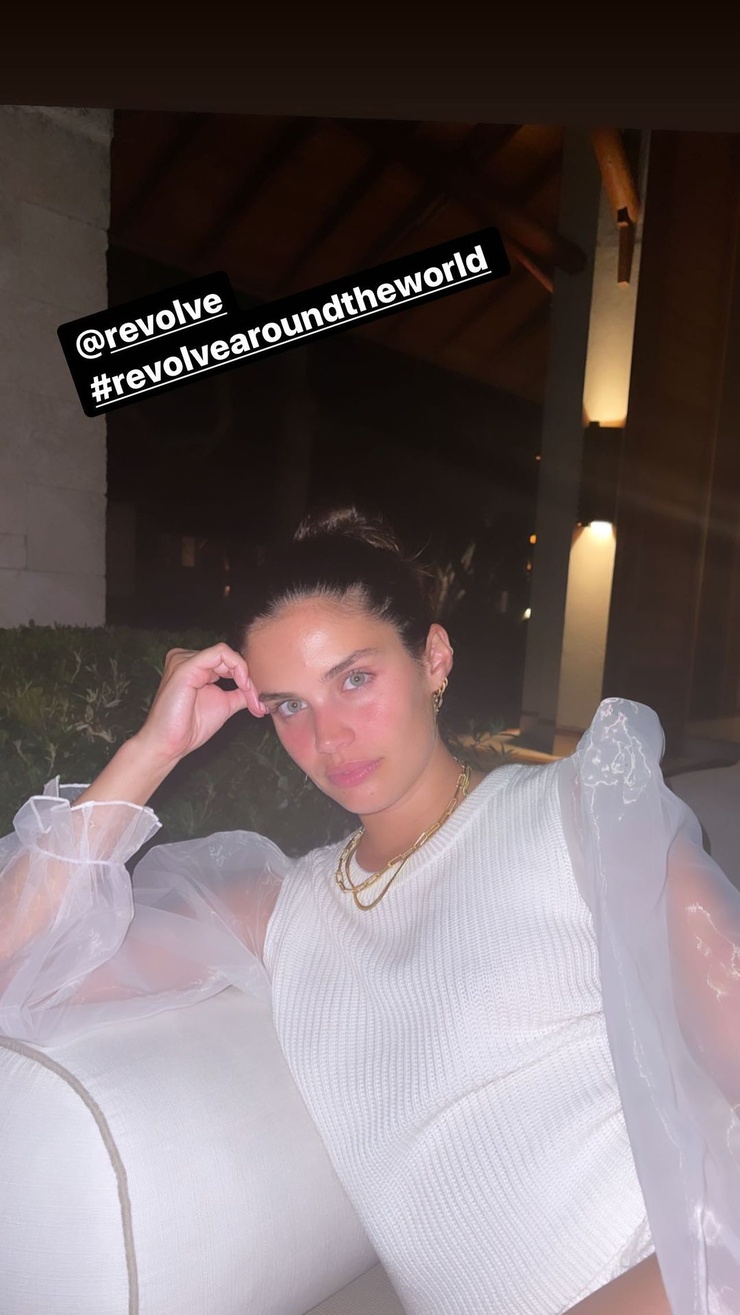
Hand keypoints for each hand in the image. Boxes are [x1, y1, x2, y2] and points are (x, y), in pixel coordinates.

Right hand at [134, 643, 269, 766]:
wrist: (168, 745)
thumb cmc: (190, 728)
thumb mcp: (224, 705)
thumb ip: (239, 693)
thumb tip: (259, 690)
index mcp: (193, 666)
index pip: (228, 662)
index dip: (248, 679)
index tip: (258, 703)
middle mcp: (186, 658)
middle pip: (229, 658)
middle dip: (249, 680)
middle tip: (258, 703)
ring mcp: (184, 660)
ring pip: (227, 654)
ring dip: (246, 677)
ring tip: (251, 699)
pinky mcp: (186, 665)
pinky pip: (220, 654)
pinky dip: (238, 669)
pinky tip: (243, 686)